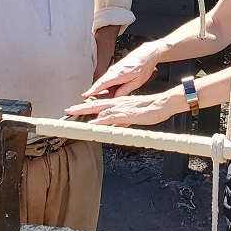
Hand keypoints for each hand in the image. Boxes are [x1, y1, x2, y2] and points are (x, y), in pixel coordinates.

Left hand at [65, 91, 179, 126]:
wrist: (163, 104)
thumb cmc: (151, 109)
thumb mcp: (134, 118)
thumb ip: (122, 123)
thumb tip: (114, 127)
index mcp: (119, 103)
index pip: (99, 105)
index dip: (87, 107)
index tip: (76, 110)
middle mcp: (118, 103)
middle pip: (94, 105)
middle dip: (80, 107)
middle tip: (67, 109)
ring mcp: (121, 108)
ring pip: (99, 109)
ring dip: (85, 111)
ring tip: (73, 113)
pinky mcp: (126, 113)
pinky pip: (110, 117)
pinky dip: (100, 120)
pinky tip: (92, 123)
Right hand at [82, 44, 158, 99]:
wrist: (146, 54)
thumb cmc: (144, 66)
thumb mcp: (137, 82)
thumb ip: (126, 90)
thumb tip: (117, 97)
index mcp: (119, 74)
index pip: (103, 83)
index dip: (94, 90)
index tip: (86, 95)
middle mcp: (114, 70)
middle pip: (100, 82)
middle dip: (92, 91)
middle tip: (85, 100)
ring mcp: (114, 69)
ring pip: (103, 80)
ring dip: (97, 88)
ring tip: (91, 97)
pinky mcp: (115, 69)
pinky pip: (107, 78)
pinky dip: (103, 84)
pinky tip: (102, 91)